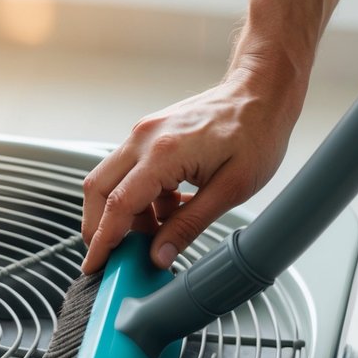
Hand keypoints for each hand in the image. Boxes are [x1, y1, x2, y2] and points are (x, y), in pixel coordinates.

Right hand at [81, 69, 301, 273]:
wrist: (261, 92)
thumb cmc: (256, 133)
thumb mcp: (231, 190)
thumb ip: (190, 225)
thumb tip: (160, 256)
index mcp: (164, 152)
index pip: (118, 204)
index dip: (103, 240)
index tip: (96, 265)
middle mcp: (145, 138)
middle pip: (99, 190)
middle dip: (99, 228)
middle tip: (114, 257)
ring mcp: (145, 133)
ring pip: (111, 181)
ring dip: (124, 214)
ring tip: (158, 234)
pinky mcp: (150, 134)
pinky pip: (130, 171)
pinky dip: (139, 197)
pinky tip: (168, 212)